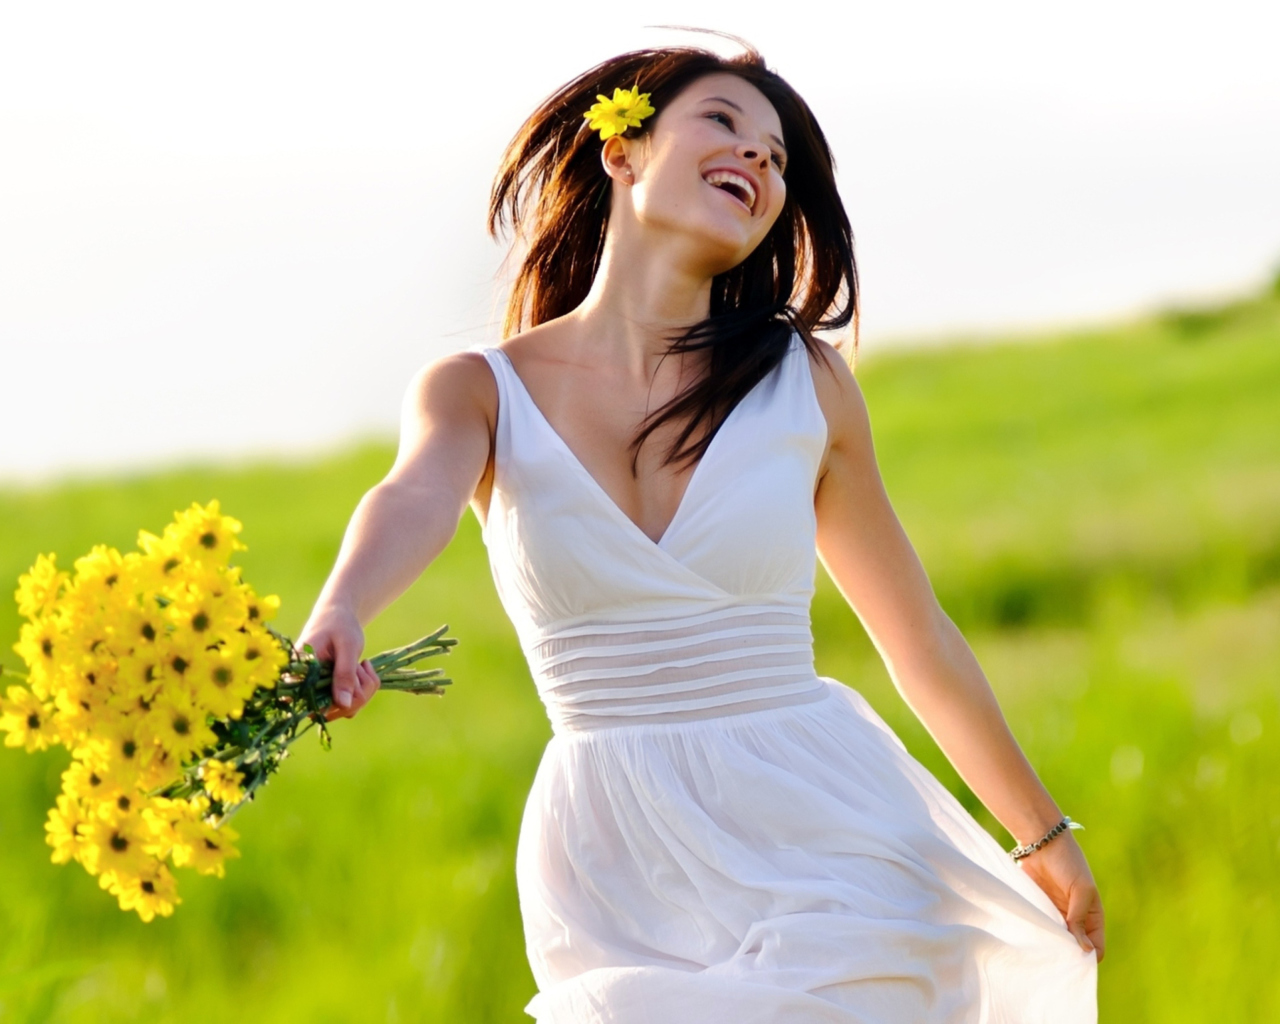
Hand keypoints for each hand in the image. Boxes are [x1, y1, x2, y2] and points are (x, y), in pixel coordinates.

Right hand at [297, 604, 381, 720]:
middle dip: (357, 692)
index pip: (312, 705)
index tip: (354, 671)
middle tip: (361, 665)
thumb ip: (344, 674)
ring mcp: (318, 693)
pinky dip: (365, 689)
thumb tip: (343, 705)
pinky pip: (352, 705)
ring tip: (361, 664)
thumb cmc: (339, 625)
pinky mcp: (330, 694)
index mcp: (299, 674)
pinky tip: (363, 668)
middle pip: (332, 712)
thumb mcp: (346, 646)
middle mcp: (305, 688)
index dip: (338, 700)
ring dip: (364, 689)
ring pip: (345, 710)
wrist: (337, 617)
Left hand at [1017, 832, 1105, 960]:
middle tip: (1055, 959)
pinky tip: (1032, 938)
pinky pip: (1042, 928)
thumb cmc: (1068, 863)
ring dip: (1052, 946)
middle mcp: (1076, 919)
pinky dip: (1039, 935)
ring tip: (1042, 950)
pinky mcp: (1040, 909)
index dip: (1088, 956)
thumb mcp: (1081, 890)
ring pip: (1058, 941)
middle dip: (1068, 955)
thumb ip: (1080, 918)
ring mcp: (1057, 915)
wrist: (1041, 843)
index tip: (1074, 961)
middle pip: (1075, 948)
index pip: (1097, 947)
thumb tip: (1084, 948)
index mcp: (1093, 916)